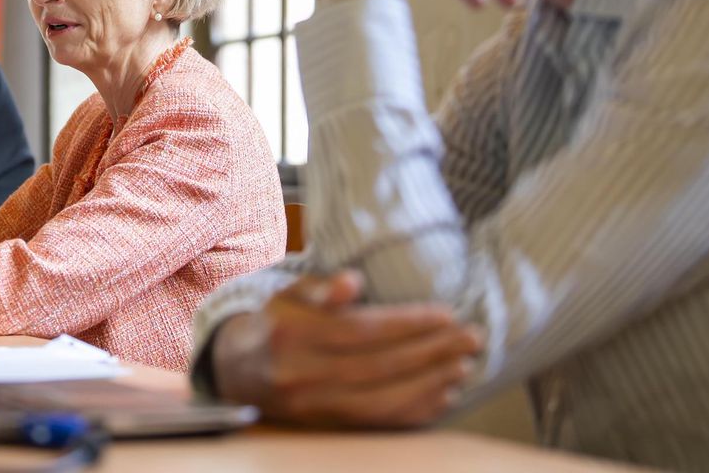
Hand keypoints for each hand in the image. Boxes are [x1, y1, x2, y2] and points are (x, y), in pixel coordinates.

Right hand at [211, 271, 482, 427]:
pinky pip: (377, 423)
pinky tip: (442, 395)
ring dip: (430, 384)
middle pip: (379, 366)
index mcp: (293, 335)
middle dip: (431, 352)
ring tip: (463, 366)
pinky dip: (414, 411)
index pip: (363, 331)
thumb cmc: (276, 322)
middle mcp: (302, 375)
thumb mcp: (288, 294)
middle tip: (470, 338)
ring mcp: (314, 407)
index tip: (446, 314)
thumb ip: (320, 286)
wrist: (238, 371)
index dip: (408, 324)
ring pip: (382, 401)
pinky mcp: (326, 427)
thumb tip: (354, 282)